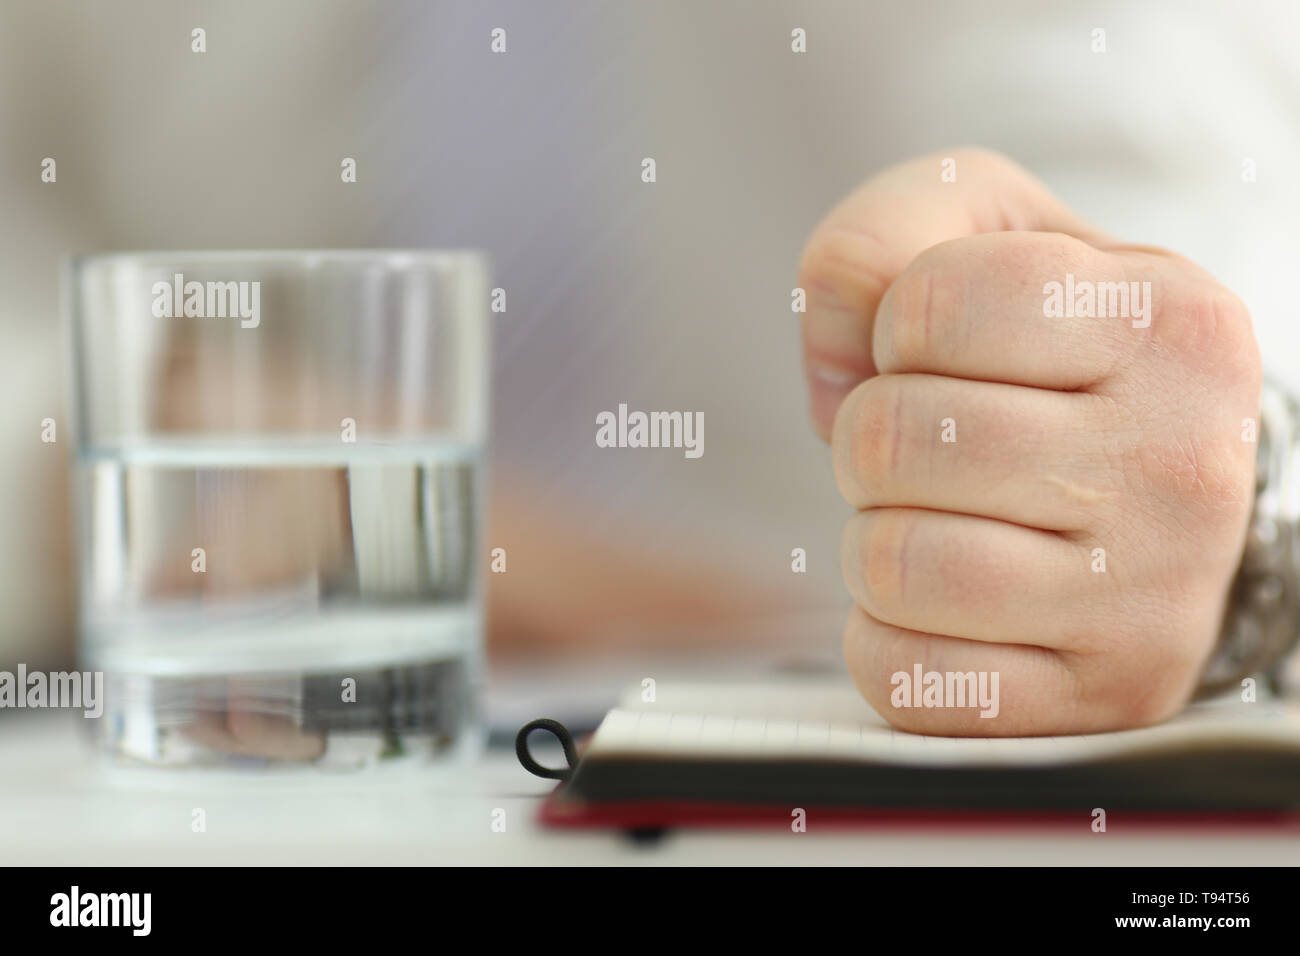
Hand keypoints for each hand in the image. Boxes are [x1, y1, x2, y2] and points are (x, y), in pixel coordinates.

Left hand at [798, 148, 1260, 734]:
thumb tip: (836, 369)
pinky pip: (908, 677)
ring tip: (937, 521)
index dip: (897, 327)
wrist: (1155, 479)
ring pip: (894, 565)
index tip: (944, 352)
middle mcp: (1183, 459)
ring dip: (874, 541)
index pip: (931, 304)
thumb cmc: (1054, 347)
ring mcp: (1153, 593)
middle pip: (894, 439)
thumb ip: (879, 243)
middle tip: (931, 449)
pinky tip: (939, 606)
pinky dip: (884, 639)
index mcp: (1170, 317)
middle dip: (873, 439)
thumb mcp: (984, 234)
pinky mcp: (1106, 693)